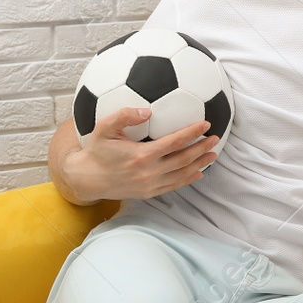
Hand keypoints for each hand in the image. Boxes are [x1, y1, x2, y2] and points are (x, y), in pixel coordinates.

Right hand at [64, 107, 219, 201]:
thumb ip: (124, 116)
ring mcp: (149, 185)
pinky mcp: (148, 193)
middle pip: (183, 159)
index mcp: (141, 155)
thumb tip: (146, 110)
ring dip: (200, 164)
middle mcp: (148, 172)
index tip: (205, 124)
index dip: (192, 133)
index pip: (174, 142)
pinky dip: (188, 179)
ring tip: (213, 154)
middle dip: (202, 148)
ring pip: (181, 174)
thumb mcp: (104, 129)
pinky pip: (173, 186)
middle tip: (216, 138)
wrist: (86, 179)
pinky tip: (198, 173)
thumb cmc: (96, 151)